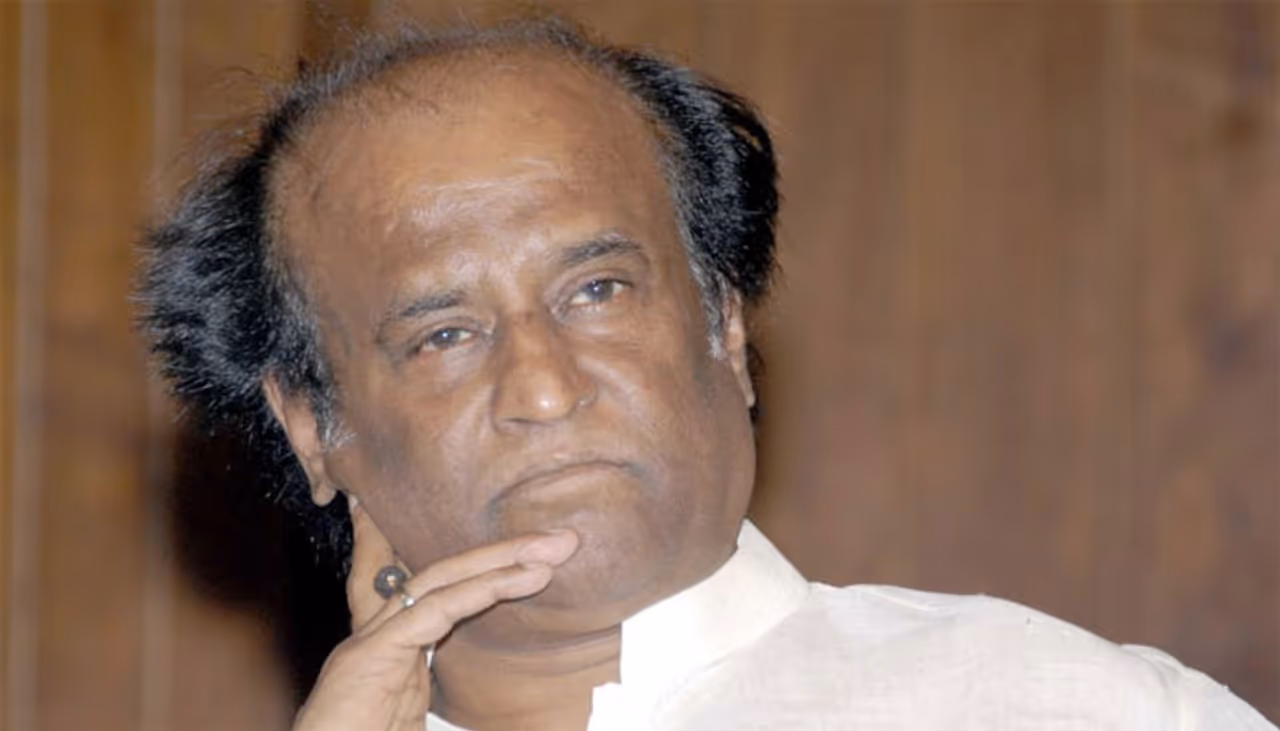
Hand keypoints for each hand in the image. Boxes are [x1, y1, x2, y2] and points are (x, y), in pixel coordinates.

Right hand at [292, 498, 579, 730]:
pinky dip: (478, 590)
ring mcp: (369, 644)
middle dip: (496, 551)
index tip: (496, 537)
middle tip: (551, 538)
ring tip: (547, 549)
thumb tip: (494, 715)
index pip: (418, 591)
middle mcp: (375, 638)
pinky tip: (518, 578)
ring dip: (497, 560)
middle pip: (437, 574)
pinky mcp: (370, 657)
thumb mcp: (409, 722)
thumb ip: (436, 698)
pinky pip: (433, 612)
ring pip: (438, 580)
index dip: (460, 558)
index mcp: (385, 654)